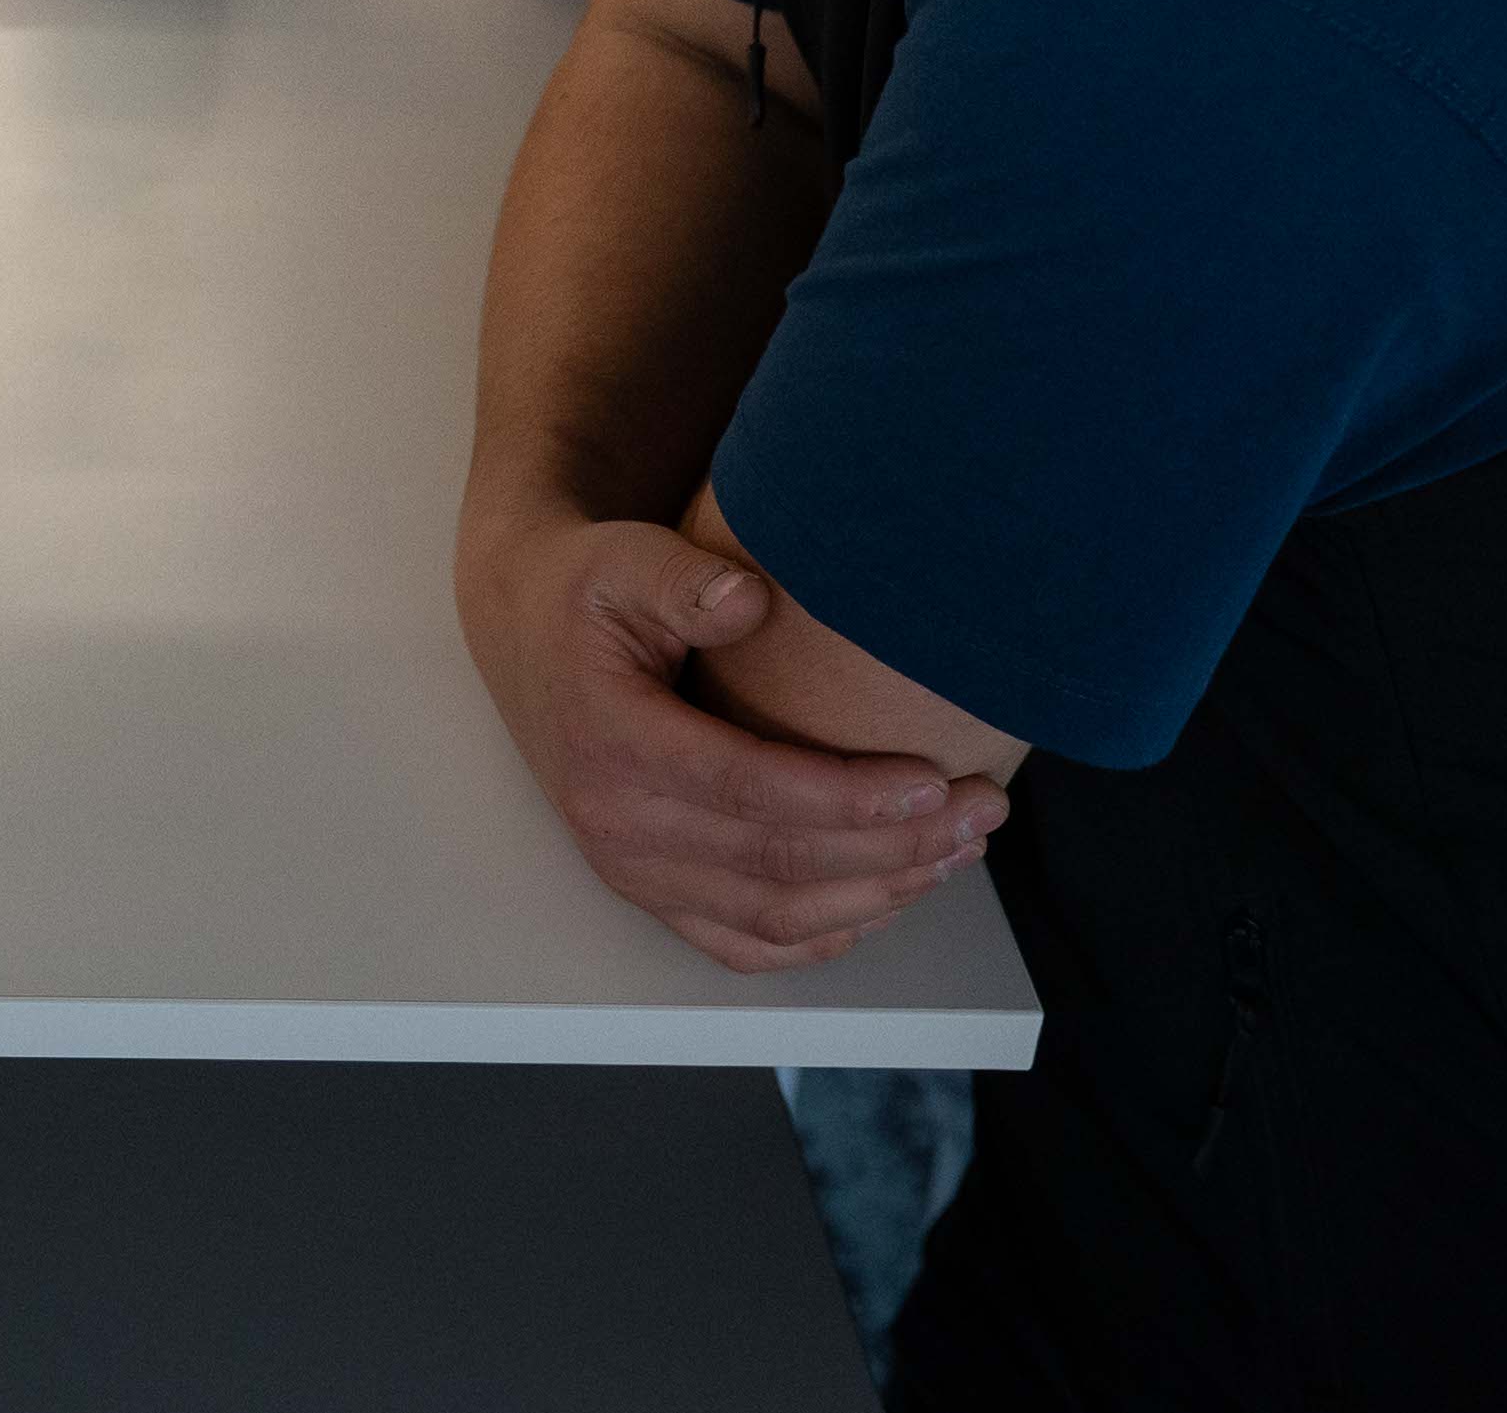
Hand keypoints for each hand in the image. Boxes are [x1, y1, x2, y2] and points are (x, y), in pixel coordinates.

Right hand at [466, 514, 1000, 970]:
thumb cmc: (586, 592)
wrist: (526, 632)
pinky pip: (746, 945)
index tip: (934, 778)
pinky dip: (824, 937)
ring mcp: (633, 872)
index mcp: (612, 743)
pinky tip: (889, 899)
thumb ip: (682, 579)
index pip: (748, 789)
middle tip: (980, 810)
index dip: (849, 795)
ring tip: (959, 851)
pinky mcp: (651, 893)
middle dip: (894, 846)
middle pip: (777, 864)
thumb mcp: (622, 561)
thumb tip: (752, 601)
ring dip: (879, 895)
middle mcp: (617, 827)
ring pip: (774, 917)